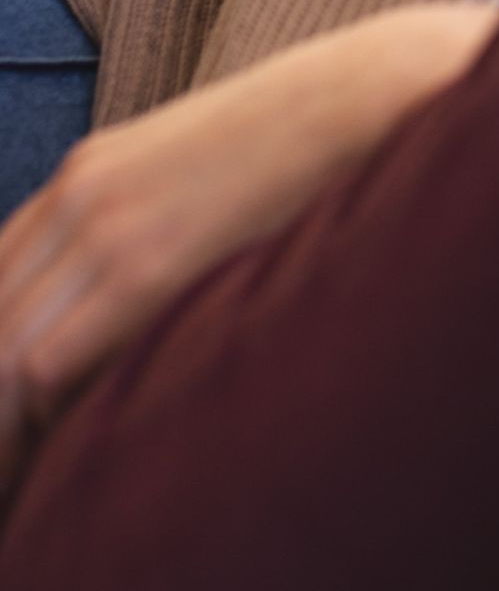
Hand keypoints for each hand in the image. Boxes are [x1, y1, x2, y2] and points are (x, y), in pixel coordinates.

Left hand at [0, 1, 497, 496]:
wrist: (370, 100)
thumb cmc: (315, 149)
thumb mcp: (209, 180)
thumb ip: (162, 234)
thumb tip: (148, 317)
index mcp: (88, 174)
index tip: (17, 412)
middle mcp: (78, 196)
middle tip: (16, 454)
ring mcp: (103, 228)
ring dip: (2, 424)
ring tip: (21, 491)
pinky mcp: (141, 267)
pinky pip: (41, 365)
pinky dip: (27, 424)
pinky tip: (46, 472)